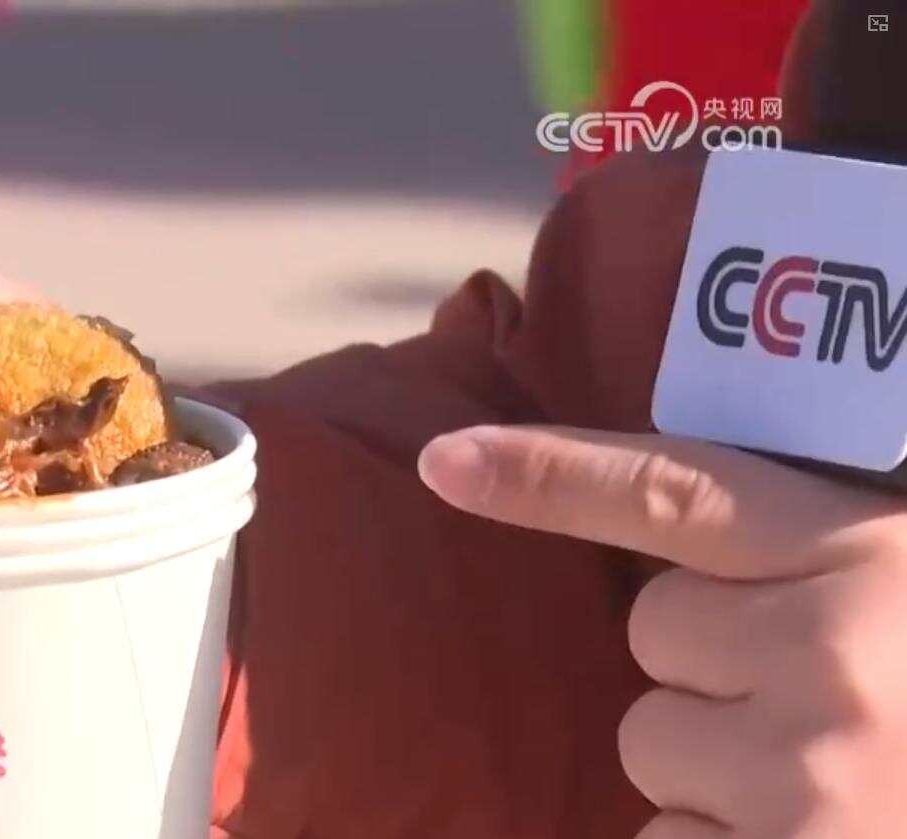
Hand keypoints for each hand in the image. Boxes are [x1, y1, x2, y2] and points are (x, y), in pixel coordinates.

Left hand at [419, 426, 906, 837]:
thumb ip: (813, 562)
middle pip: (651, 636)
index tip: (441, 463)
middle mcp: (835, 653)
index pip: (678, 494)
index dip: (548, 474)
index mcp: (875, 555)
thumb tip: (674, 580)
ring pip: (652, 746)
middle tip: (826, 701)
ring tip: (837, 786)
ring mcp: (809, 772)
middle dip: (709, 668)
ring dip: (715, 769)